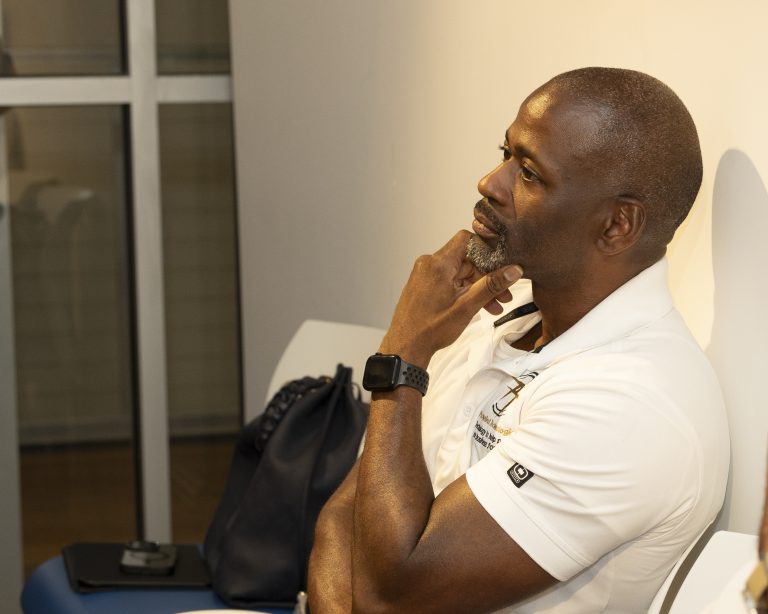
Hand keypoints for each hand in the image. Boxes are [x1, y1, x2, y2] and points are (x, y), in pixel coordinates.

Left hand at [380, 230, 522, 365]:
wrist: (406, 346)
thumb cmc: (429, 330)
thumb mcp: (467, 306)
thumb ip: (492, 285)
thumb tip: (512, 271)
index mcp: (438, 264)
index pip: (466, 240)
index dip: (486, 249)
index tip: (501, 262)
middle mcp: (430, 265)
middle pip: (467, 260)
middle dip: (487, 277)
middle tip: (503, 294)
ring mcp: (426, 275)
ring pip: (460, 273)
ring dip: (478, 287)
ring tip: (493, 305)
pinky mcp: (426, 285)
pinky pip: (450, 281)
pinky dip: (465, 291)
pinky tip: (478, 306)